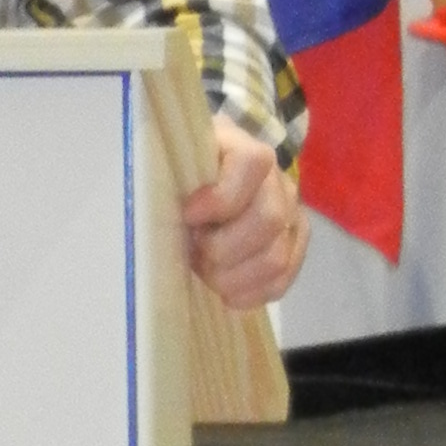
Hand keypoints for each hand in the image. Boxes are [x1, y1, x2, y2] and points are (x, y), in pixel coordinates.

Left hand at [182, 116, 305, 310]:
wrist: (207, 183)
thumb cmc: (182, 177)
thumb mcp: (170, 166)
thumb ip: (164, 179)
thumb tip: (152, 211)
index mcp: (245, 150)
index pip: (252, 165)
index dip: (221, 197)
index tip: (188, 215)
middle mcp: (278, 181)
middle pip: (268, 220)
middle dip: (221, 248)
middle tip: (193, 252)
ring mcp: (291, 214)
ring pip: (275, 257)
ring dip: (233, 276)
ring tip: (205, 272)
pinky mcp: (293, 245)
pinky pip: (283, 279)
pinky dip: (251, 294)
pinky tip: (226, 294)